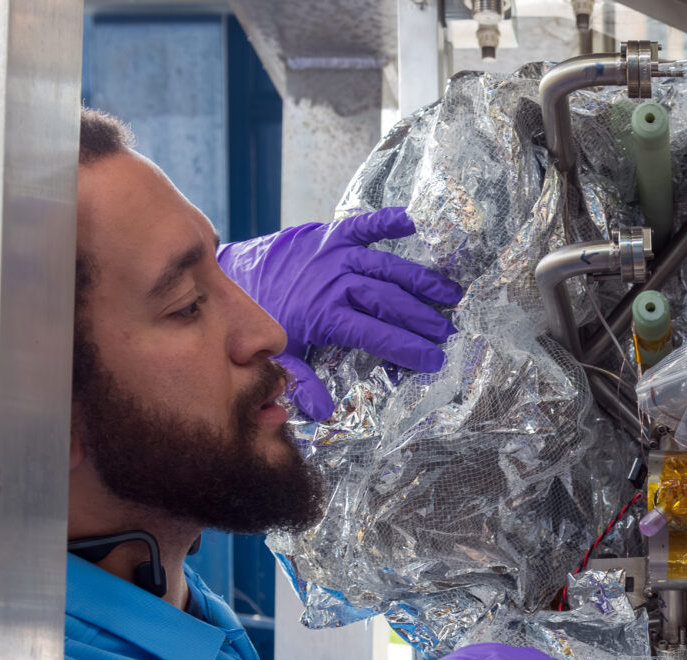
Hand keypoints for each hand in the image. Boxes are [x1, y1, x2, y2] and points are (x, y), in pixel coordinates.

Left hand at [217, 207, 463, 419]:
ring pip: (386, 268)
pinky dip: (387, 222)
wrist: (237, 272)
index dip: (407, 347)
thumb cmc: (261, 318)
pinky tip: (413, 222)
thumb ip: (300, 381)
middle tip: (448, 331)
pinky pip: (363, 226)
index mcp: (325, 314)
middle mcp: (336, 282)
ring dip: (420, 280)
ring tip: (450, 294)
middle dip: (422, 318)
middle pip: (389, 302)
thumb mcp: (278, 356)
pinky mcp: (330, 234)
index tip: (432, 359)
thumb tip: (323, 411)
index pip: (377, 333)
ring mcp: (335, 255)